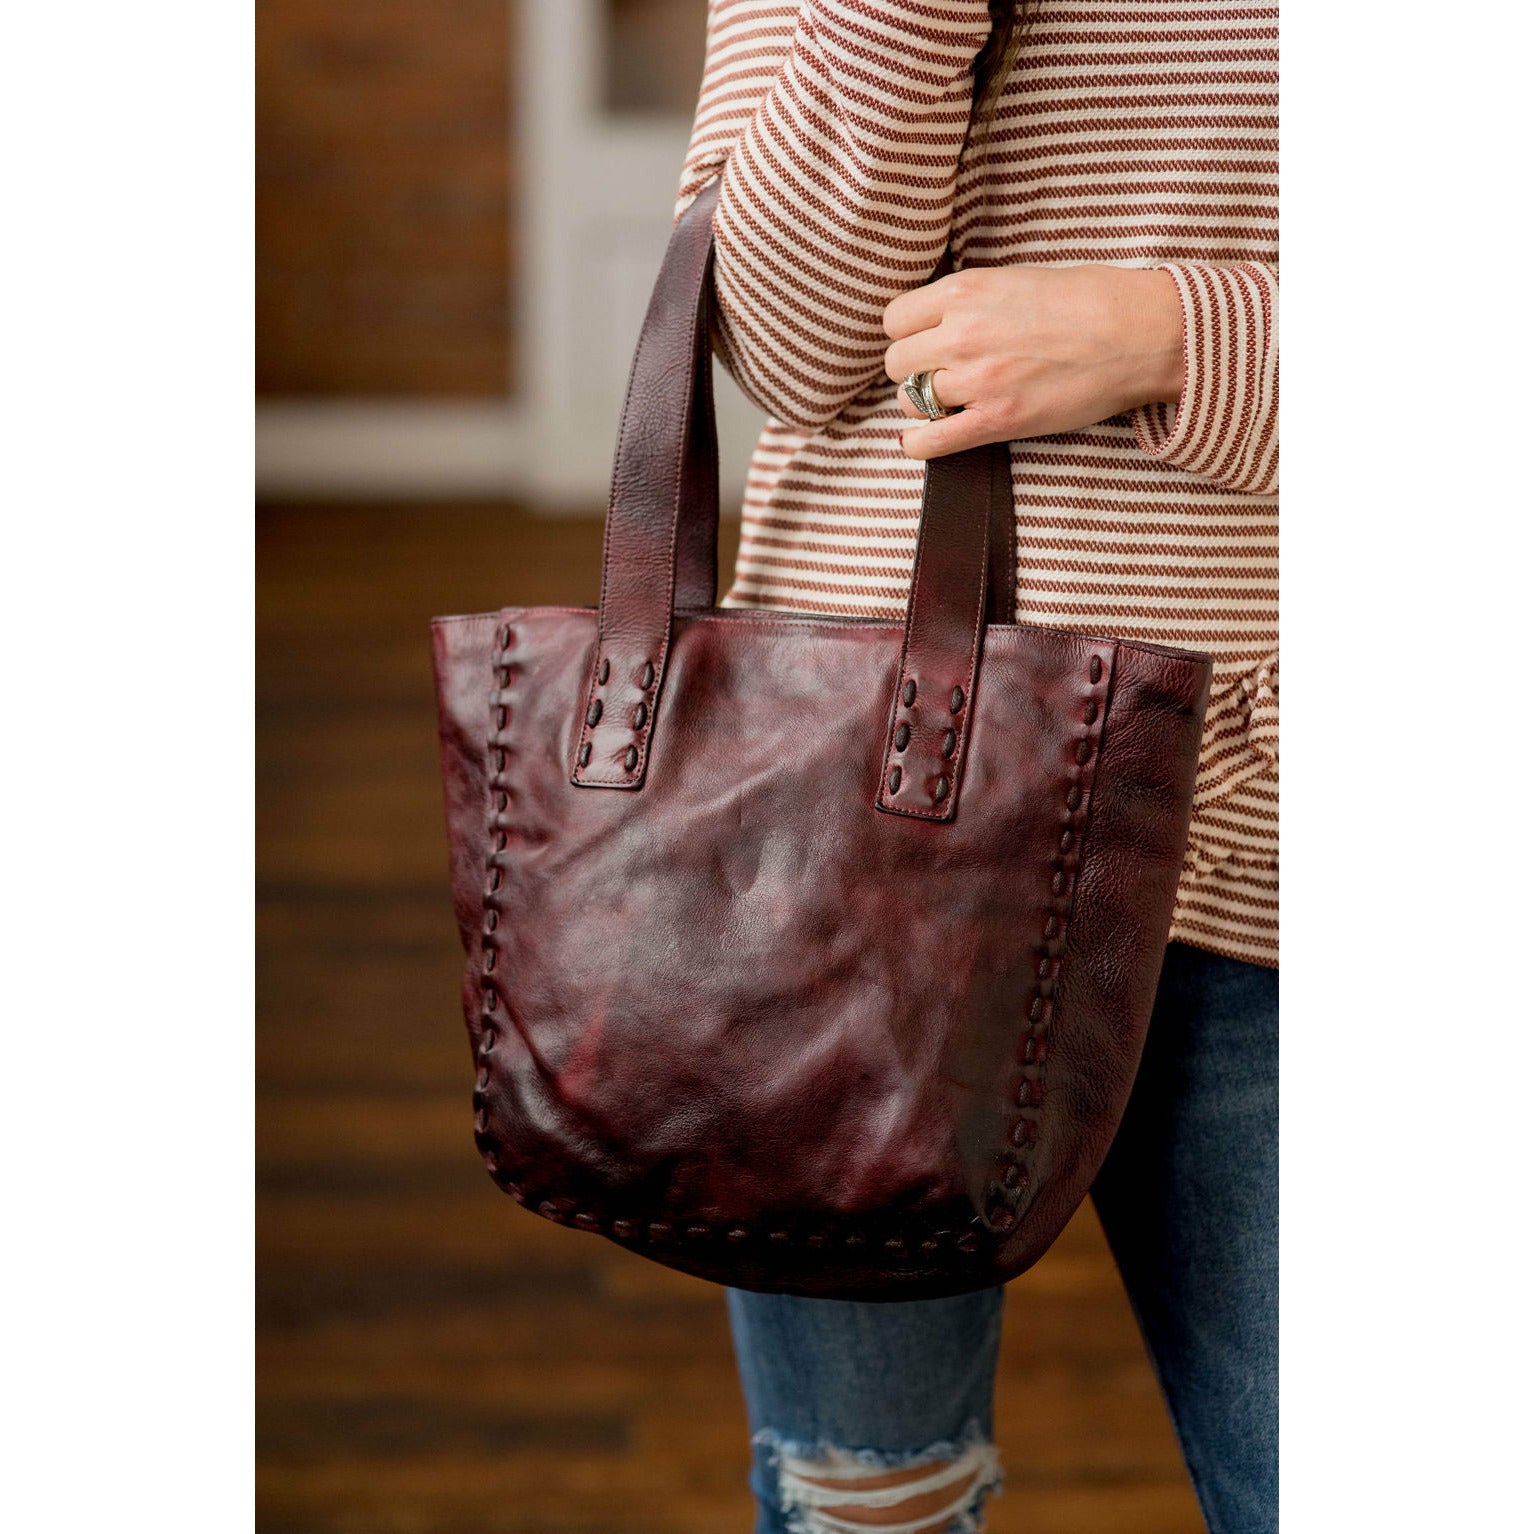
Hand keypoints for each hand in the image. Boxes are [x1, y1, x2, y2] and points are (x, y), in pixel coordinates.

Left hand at [882, 264, 1184, 459]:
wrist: (1137, 334)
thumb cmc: (1088, 300)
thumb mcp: (1018, 278)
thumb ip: (972, 300)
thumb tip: (940, 321)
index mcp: (965, 292)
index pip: (895, 320)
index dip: (907, 334)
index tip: (924, 342)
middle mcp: (963, 334)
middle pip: (897, 363)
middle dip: (914, 370)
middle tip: (940, 374)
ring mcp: (978, 380)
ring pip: (911, 400)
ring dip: (925, 404)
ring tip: (950, 401)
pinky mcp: (996, 420)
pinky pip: (930, 441)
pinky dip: (918, 444)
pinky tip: (921, 439)